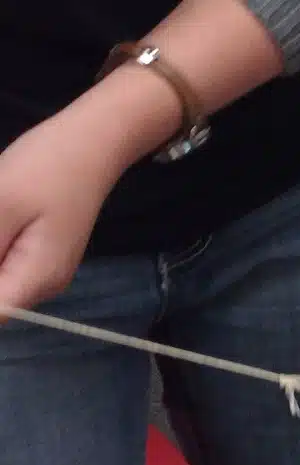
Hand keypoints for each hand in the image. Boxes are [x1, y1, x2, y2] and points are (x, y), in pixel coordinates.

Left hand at [0, 113, 124, 310]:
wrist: (91, 146)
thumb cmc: (45, 169)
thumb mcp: (0, 205)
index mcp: (36, 279)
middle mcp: (44, 285)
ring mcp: (44, 271)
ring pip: (0, 283)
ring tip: (1, 213)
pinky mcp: (41, 255)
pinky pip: (6, 265)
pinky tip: (1, 217)